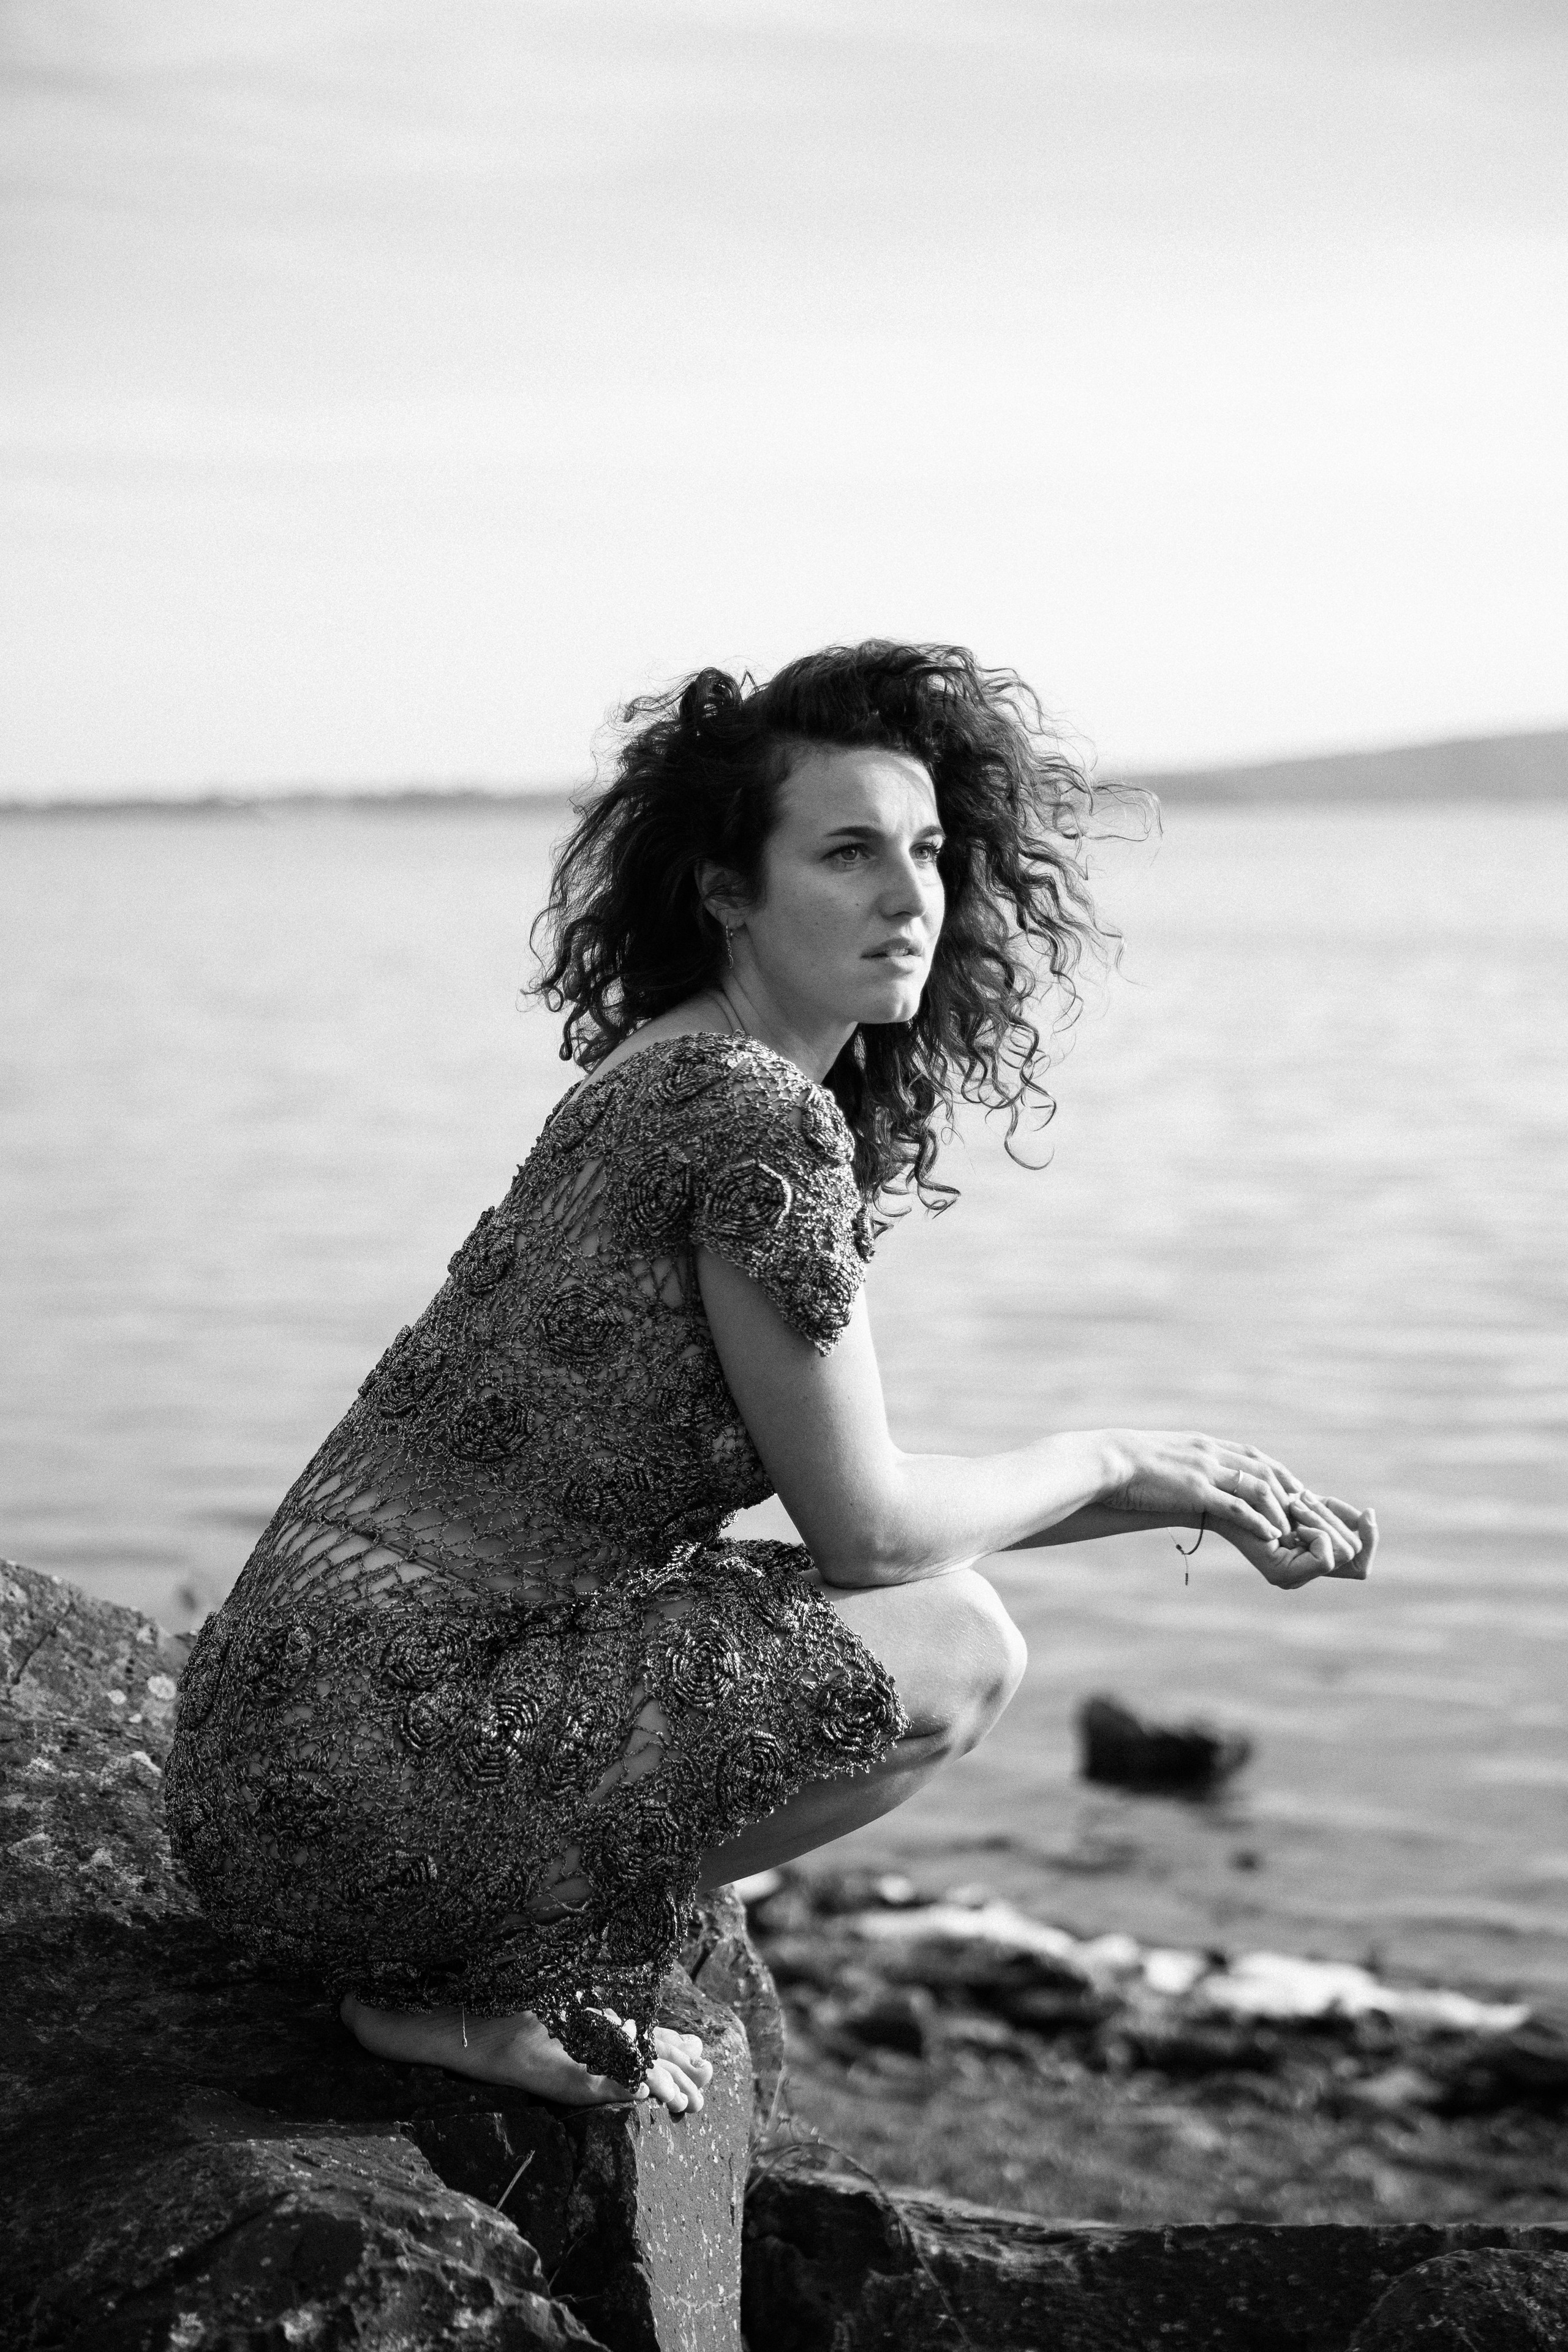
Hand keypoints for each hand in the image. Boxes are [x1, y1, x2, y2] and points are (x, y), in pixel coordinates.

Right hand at [1098, 1430, 1372, 1580]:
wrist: (1106, 1460)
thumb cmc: (1126, 1464)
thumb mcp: (1163, 1456)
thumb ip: (1184, 1462)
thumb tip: (1188, 1474)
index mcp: (1204, 1444)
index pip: (1254, 1456)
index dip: (1278, 1474)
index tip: (1295, 1491)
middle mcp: (1211, 1452)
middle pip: (1265, 1468)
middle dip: (1289, 1491)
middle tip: (1307, 1513)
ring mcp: (1205, 1470)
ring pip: (1258, 1487)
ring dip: (1279, 1510)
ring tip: (1293, 1531)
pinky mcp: (1195, 1490)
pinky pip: (1236, 1506)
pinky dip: (1258, 1520)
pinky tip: (1271, 1536)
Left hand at [1223, 1494, 1377, 1588]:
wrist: (1229, 1493)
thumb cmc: (1267, 1496)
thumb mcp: (1313, 1505)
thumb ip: (1339, 1516)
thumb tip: (1369, 1517)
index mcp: (1310, 1562)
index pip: (1360, 1566)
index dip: (1371, 1540)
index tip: (1367, 1513)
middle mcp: (1303, 1577)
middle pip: (1354, 1552)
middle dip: (1334, 1519)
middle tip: (1302, 1501)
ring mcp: (1292, 1580)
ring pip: (1343, 1551)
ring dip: (1323, 1519)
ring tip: (1295, 1505)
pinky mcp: (1282, 1576)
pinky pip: (1326, 1556)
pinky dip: (1316, 1531)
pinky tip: (1292, 1520)